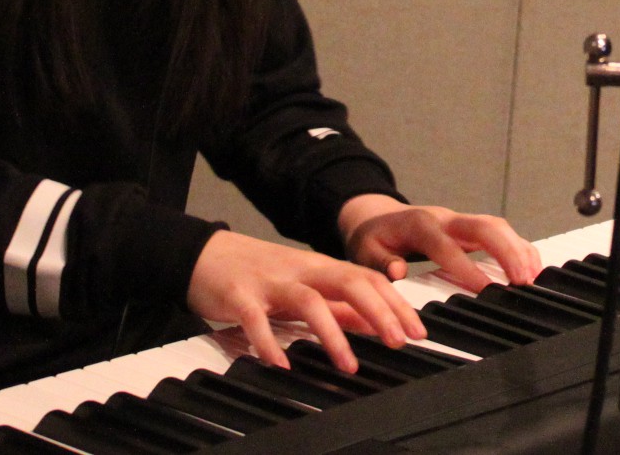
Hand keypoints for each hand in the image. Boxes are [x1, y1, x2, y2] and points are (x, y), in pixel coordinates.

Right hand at [185, 229, 425, 373]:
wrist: (202, 253)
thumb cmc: (257, 273)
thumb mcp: (304, 284)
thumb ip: (338, 305)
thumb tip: (375, 322)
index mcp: (319, 268)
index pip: (367, 279)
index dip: (395, 304)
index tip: (417, 331)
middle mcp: (301, 270)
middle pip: (348, 282)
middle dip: (379, 312)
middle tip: (400, 342)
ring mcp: (270, 282)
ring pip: (309, 301)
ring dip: (333, 334)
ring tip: (349, 365)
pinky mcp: (239, 296)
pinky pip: (256, 319)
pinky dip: (268, 342)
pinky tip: (280, 364)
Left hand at [337, 195, 541, 292]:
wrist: (378, 218)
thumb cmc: (374, 239)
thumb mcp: (365, 252)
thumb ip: (381, 263)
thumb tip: (398, 272)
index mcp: (420, 224)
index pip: (447, 245)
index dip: (467, 266)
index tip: (486, 289)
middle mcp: (445, 218)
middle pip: (483, 226)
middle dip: (506, 251)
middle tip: (522, 280)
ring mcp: (460, 221)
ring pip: (497, 226)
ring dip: (517, 249)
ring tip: (533, 278)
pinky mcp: (470, 228)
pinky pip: (500, 232)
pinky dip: (518, 247)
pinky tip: (531, 268)